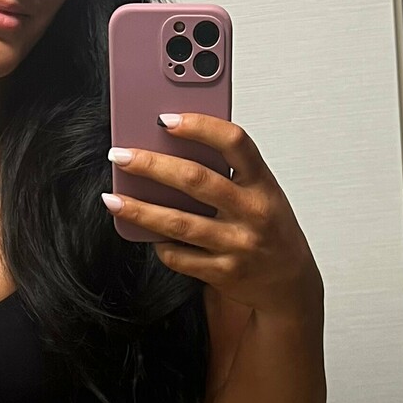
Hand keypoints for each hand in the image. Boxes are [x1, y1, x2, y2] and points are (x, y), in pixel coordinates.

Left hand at [102, 113, 319, 315]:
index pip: (234, 142)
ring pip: (178, 223)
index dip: (200, 126)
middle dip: (151, 165)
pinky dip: (158, 243)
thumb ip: (229, 172)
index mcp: (263, 183)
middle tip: (121, 156)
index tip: (166, 119)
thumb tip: (171, 148)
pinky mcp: (222, 272)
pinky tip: (145, 233)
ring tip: (113, 198)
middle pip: (195, 180)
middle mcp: (252, 212)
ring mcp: (237, 244)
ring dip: (139, 209)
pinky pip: (178, 256)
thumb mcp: (261, 193)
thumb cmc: (269, 229)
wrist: (289, 283)